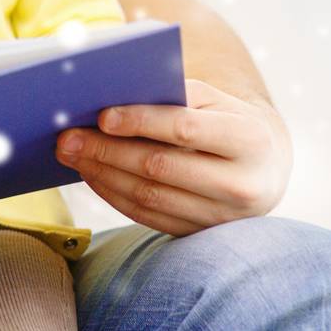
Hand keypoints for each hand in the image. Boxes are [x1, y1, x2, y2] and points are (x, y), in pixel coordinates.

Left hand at [54, 78, 291, 235]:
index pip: (185, 129)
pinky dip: (113, 194)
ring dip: (102, 174)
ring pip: (149, 196)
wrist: (263, 166)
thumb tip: (109, 96)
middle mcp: (243, 184)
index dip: (140, 121)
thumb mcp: (211, 99)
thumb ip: (171, 95)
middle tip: (67, 137)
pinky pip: (148, 217)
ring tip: (71, 154)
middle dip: (107, 150)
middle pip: (160, 167)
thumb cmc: (224, 119)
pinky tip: (92, 174)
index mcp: (249, 139)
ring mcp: (223, 217)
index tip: (101, 115)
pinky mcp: (202, 235)